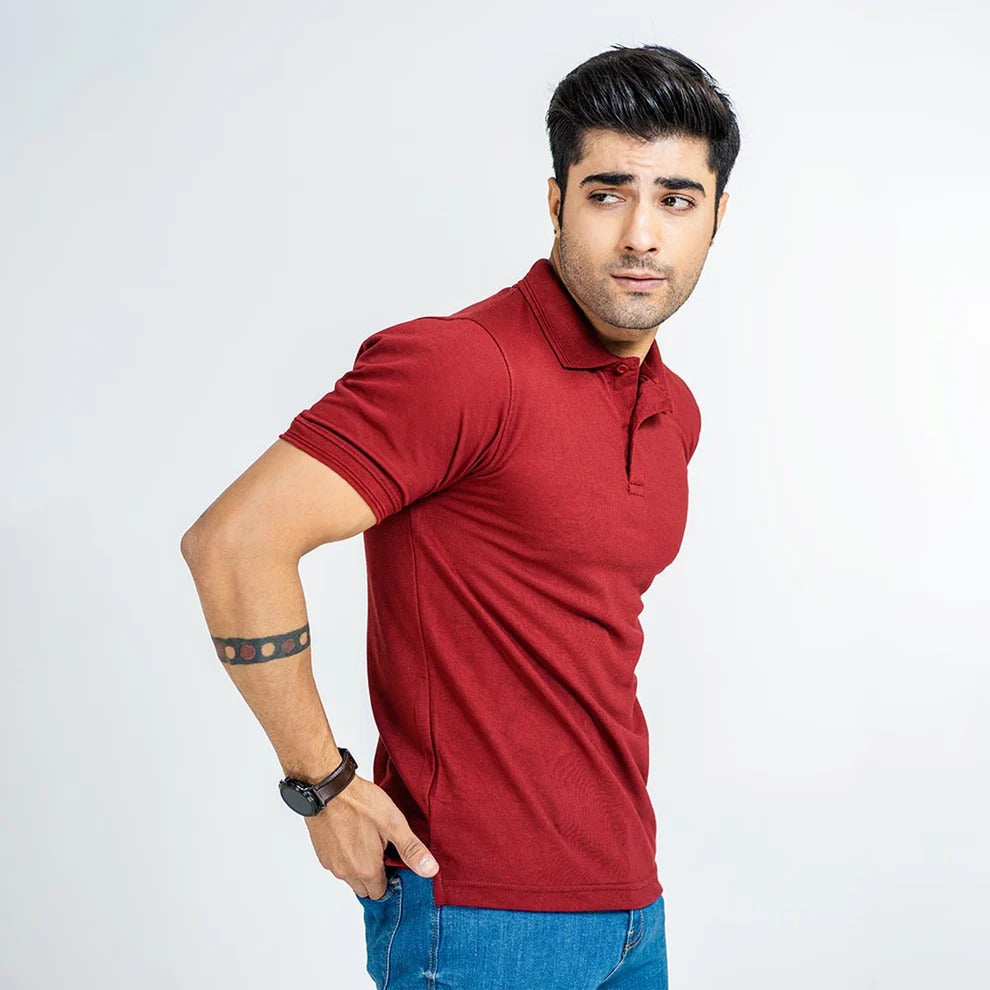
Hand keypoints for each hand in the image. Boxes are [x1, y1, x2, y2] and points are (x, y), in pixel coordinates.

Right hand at [303, 774, 439, 899]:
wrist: (328, 788)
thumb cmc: (361, 803)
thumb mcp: (393, 824)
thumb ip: (411, 850)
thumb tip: (431, 870)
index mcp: (366, 871)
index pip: (380, 893)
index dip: (389, 879)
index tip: (393, 860)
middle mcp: (346, 873)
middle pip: (364, 888)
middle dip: (375, 875)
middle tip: (382, 850)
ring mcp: (331, 864)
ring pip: (350, 876)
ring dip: (360, 865)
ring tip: (368, 839)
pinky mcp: (321, 853)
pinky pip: (338, 863)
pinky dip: (346, 855)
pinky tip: (353, 834)